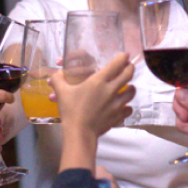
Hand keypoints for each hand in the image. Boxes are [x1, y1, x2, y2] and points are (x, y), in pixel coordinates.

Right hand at [53, 52, 134, 171]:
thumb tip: (56, 73)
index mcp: (99, 81)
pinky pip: (128, 109)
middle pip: (128, 74)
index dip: (122, 57)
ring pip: (132, 91)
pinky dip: (127, 106)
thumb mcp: (61, 92)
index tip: (124, 55)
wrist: (79, 133)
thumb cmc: (71, 110)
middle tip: (128, 66)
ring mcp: (117, 104)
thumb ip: (58, 79)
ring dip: (131, 87)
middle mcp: (111, 90)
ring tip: (128, 86)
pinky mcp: (118, 116)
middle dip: (130, 68)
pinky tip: (123, 106)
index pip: (117, 64)